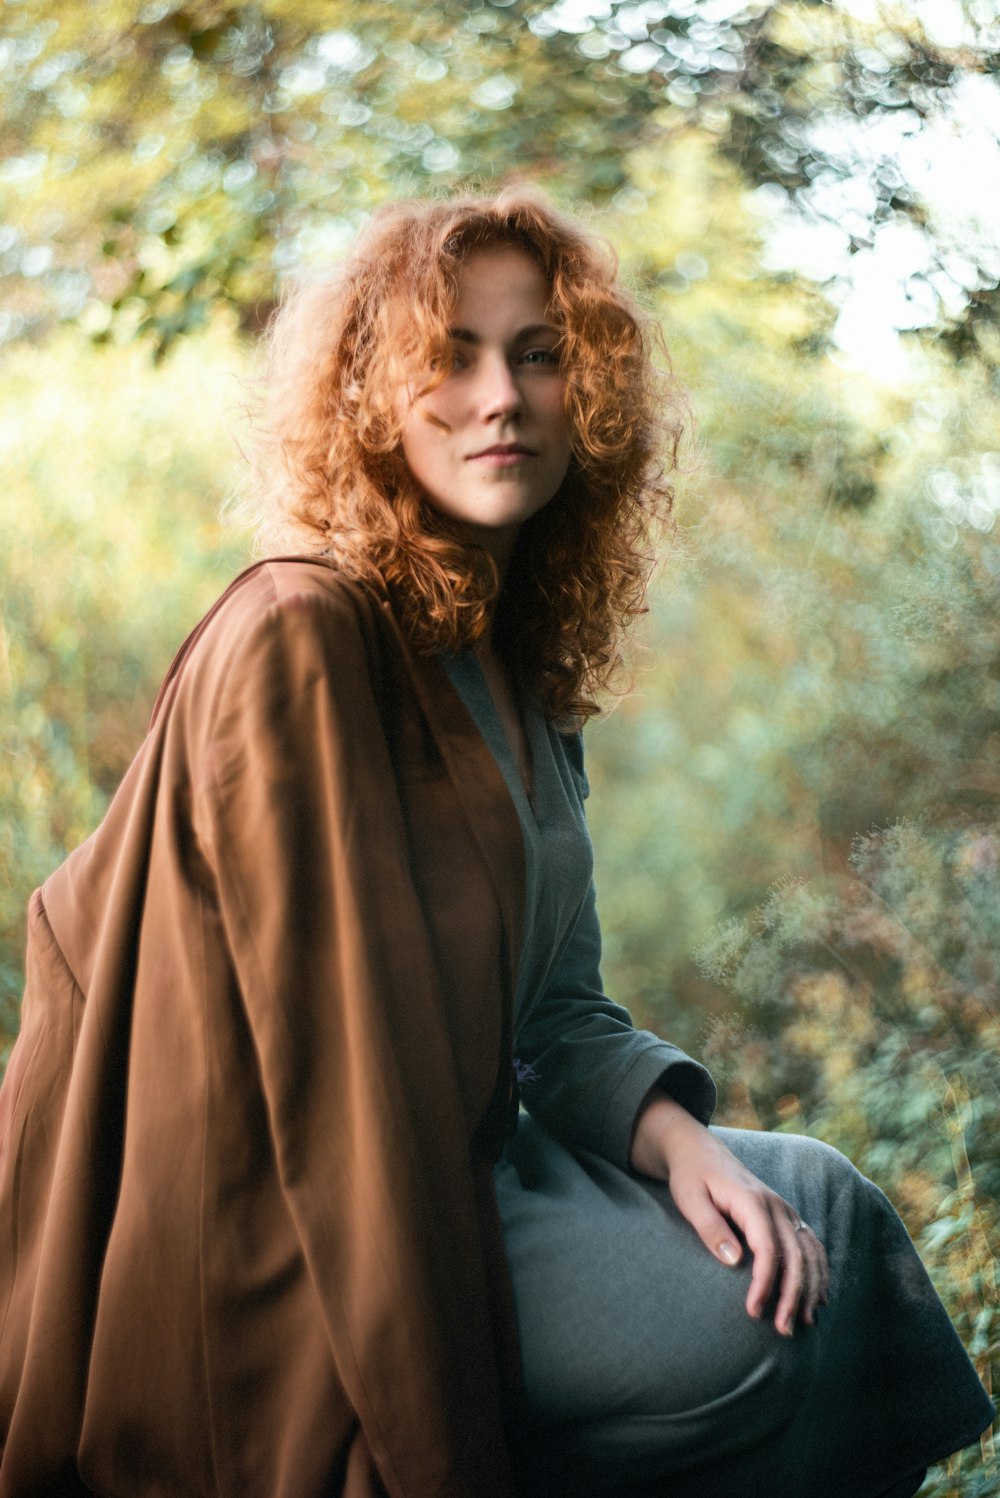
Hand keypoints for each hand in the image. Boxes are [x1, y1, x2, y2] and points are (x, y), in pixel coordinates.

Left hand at [629, 1093, 828, 1336]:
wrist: (700, 1151)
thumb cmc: (691, 1176)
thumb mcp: (689, 1199)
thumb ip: (710, 1228)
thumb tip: (734, 1261)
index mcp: (752, 1201)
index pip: (768, 1249)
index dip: (765, 1283)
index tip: (754, 1312)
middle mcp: (776, 1205)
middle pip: (795, 1255)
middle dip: (793, 1295)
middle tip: (783, 1329)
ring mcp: (785, 1210)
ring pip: (809, 1252)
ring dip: (810, 1288)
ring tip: (804, 1322)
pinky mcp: (786, 1216)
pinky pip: (811, 1245)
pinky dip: (819, 1272)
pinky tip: (817, 1298)